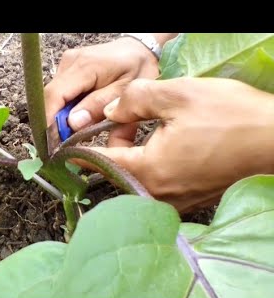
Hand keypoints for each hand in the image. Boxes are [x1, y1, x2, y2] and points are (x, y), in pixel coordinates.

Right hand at [44, 34, 176, 136]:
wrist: (139, 48)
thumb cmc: (137, 68)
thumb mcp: (124, 90)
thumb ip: (98, 106)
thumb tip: (73, 123)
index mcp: (85, 67)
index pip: (54, 95)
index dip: (48, 120)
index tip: (51, 143)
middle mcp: (70, 62)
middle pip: (51, 98)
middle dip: (54, 123)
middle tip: (64, 144)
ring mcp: (66, 63)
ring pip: (54, 97)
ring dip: (61, 116)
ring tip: (75, 130)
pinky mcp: (67, 68)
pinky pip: (60, 93)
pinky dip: (66, 107)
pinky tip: (79, 115)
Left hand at [90, 77, 273, 212]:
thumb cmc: (232, 118)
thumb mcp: (178, 96)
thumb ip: (134, 100)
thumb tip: (110, 110)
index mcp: (149, 171)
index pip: (98, 163)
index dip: (79, 150)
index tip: (67, 145)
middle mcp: (157, 194)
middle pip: (115, 172)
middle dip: (112, 146)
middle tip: (123, 122)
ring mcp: (174, 201)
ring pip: (134, 178)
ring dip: (131, 155)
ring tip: (145, 128)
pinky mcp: (188, 200)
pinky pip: (155, 184)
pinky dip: (149, 165)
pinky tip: (162, 144)